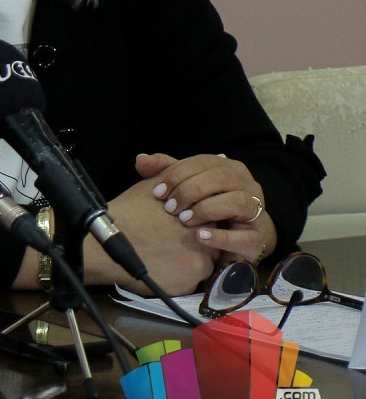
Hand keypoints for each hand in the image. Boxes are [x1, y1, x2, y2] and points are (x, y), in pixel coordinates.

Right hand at [83, 172, 218, 293]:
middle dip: (192, 244)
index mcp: (200, 215)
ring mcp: (199, 263)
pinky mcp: (189, 284)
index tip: (172, 227)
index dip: (191, 225)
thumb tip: (203, 160)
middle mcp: (206, 239)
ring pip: (200, 265)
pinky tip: (159, 268)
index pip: (209, 223)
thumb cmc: (129, 212)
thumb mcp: (154, 186)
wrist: (107, 243)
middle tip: (167, 242)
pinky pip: (189, 283)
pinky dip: (177, 278)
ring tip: (161, 256)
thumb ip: (178, 178)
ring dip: (186, 262)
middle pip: (208, 244)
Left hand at [137, 152, 276, 264]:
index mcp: (229, 168)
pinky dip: (220, 237)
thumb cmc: (208, 207)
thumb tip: (140, 159)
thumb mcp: (187, 187)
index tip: (156, 192)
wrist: (239, 239)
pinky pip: (243, 236)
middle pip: (220, 178)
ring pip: (237, 201)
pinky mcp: (258, 238)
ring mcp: (256, 211)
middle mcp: (247, 185)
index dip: (177, 175)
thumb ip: (165, 172)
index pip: (203, 162)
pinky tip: (199, 237)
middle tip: (169, 208)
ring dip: (206, 209)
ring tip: (184, 220)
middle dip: (190, 191)